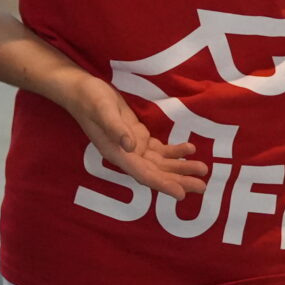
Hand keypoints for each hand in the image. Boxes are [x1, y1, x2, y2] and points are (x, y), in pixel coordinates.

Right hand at [61, 74, 206, 198]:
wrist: (82, 90)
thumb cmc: (90, 100)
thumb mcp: (103, 110)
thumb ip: (115, 128)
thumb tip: (131, 146)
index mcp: (117, 154)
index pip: (144, 174)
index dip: (163, 184)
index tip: (181, 194)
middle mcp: (126, 155)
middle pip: (156, 173)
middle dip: (179, 179)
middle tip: (202, 186)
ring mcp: (133, 147)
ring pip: (161, 163)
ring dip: (181, 167)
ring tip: (202, 170)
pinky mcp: (138, 136)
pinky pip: (159, 150)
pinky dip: (175, 151)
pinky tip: (190, 149)